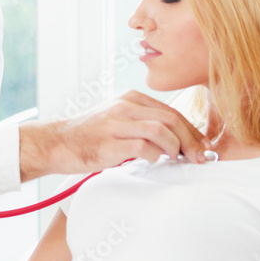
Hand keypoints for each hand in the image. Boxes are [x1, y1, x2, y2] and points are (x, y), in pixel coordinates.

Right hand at [20, 90, 209, 181]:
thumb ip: (142, 123)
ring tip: (178, 160)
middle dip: (191, 140)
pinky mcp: (111, 141)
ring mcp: (118, 123)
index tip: (202, 146)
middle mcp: (125, 106)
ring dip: (176, 147)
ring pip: (161, 130)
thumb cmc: (89, 137)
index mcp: (130, 99)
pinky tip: (152, 161)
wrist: (57, 143)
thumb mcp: (117, 120)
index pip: (171, 111)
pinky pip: (144, 147)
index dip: (192, 130)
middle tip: (200, 157)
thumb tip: (175, 140)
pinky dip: (154, 156)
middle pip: (171, 119)